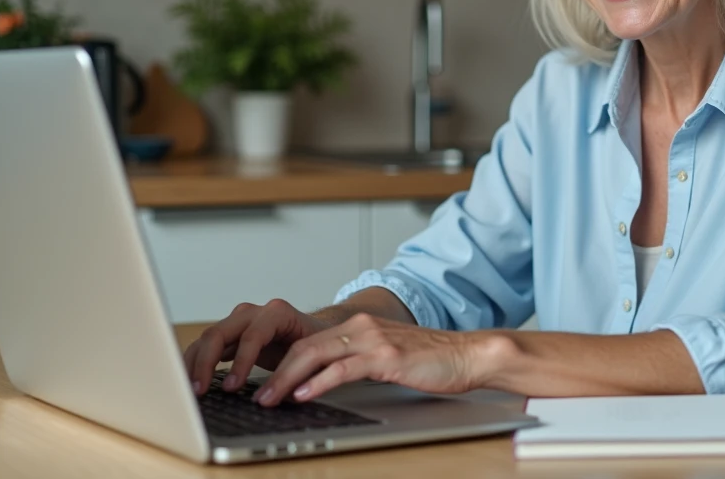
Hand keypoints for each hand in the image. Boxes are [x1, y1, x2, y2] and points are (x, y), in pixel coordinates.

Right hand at [183, 299, 326, 394]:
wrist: (312, 332)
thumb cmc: (314, 344)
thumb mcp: (312, 357)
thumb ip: (294, 374)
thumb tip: (273, 398)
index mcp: (277, 313)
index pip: (252, 336)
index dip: (241, 362)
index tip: (232, 388)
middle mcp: (252, 313)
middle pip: (220, 332)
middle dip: (207, 363)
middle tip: (200, 391)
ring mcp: (237, 321)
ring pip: (207, 338)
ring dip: (195, 364)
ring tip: (190, 391)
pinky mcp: (228, 334)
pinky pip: (205, 345)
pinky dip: (195, 363)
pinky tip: (189, 382)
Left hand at [252, 313, 504, 406]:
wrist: (468, 354)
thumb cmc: (431, 361)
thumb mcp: (387, 357)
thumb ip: (358, 362)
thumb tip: (325, 382)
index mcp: (359, 326)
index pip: (308, 342)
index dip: (280, 362)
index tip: (262, 382)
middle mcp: (361, 327)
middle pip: (304, 345)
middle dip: (274, 370)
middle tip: (256, 394)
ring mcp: (373, 339)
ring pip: (316, 353)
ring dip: (287, 379)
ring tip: (269, 398)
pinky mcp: (386, 355)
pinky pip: (343, 367)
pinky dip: (318, 381)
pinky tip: (304, 394)